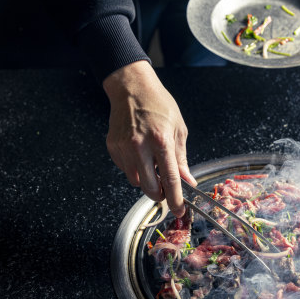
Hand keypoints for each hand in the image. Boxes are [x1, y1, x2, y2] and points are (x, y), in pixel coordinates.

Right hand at [103, 60, 196, 216]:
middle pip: (149, 187)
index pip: (169, 179)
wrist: (132, 88)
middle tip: (165, 190)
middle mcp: (139, 146)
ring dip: (146, 180)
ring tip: (152, 163)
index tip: (180, 210)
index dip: (175, 198)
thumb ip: (181, 158)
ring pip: (135, 181)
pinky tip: (139, 154)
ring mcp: (123, 147)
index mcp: (161, 141)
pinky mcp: (112, 147)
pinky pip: (125, 170)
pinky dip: (134, 169)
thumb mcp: (178, 129)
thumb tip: (187, 180)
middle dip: (159, 194)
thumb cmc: (159, 105)